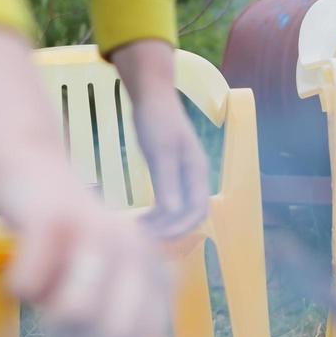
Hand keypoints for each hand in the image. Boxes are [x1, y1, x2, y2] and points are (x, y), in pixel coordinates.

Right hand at [5, 187, 176, 336]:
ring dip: (48, 315)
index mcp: (154, 275)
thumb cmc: (63, 245)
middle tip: (55, 325)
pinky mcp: (57, 221)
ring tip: (43, 290)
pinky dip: (18, 286)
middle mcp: (138, 253)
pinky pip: (30, 286)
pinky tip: (22, 265)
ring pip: (75, 314)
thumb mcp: (97, 289)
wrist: (30, 171)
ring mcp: (100, 234)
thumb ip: (111, 334)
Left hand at [131, 89, 210, 237]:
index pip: (198, 210)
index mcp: (197, 172)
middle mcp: (194, 176)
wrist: (151, 93)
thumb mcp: (160, 151)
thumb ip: (167, 182)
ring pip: (179, 211)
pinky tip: (138, 220)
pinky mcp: (169, 172)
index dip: (180, 228)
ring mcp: (183, 175)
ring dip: (162, 225)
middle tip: (144, 242)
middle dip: (170, 230)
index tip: (156, 238)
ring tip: (137, 234)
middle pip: (191, 215)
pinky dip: (156, 215)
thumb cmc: (156, 119)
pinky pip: (168, 202)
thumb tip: (173, 213)